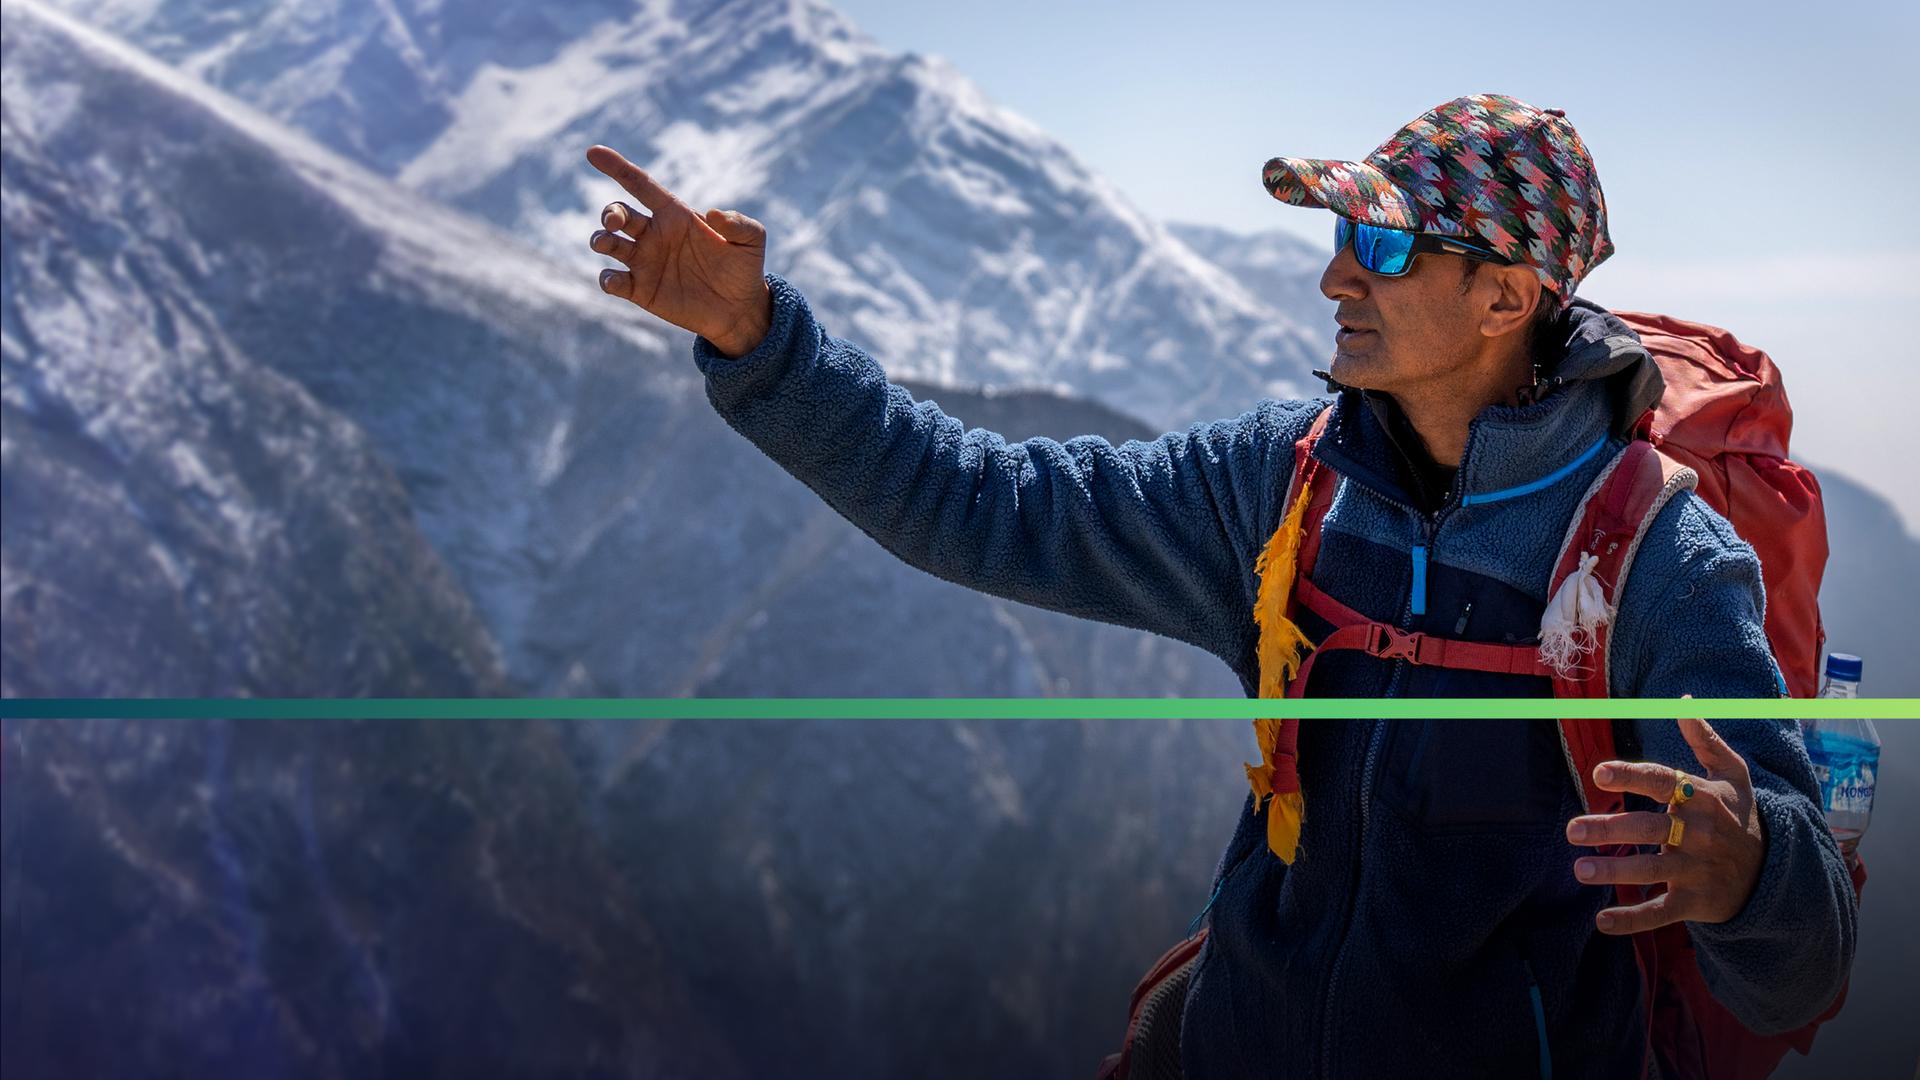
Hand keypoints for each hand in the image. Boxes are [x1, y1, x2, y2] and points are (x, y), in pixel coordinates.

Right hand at [584, 145, 772, 357]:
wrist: (740, 310)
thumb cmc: (745, 269)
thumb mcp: (753, 241)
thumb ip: (739, 223)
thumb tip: (713, 215)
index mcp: (675, 215)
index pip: (640, 185)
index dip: (617, 167)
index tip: (594, 153)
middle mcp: (654, 234)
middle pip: (618, 213)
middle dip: (609, 213)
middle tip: (616, 222)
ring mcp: (644, 262)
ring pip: (607, 242)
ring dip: (600, 239)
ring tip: (608, 243)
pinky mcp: (640, 290)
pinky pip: (612, 280)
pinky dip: (607, 279)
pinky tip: (617, 281)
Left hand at [1565, 716, 1766, 934]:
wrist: (1776, 871)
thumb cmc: (1740, 815)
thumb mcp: (1733, 775)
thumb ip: (1705, 740)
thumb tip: (1684, 702)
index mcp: (1702, 798)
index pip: (1662, 782)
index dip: (1631, 777)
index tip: (1599, 773)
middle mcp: (1699, 834)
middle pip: (1650, 829)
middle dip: (1610, 828)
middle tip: (1572, 830)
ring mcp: (1697, 870)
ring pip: (1652, 870)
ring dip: (1615, 871)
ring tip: (1580, 869)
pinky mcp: (1696, 902)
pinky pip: (1662, 912)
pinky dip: (1633, 920)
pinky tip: (1602, 922)